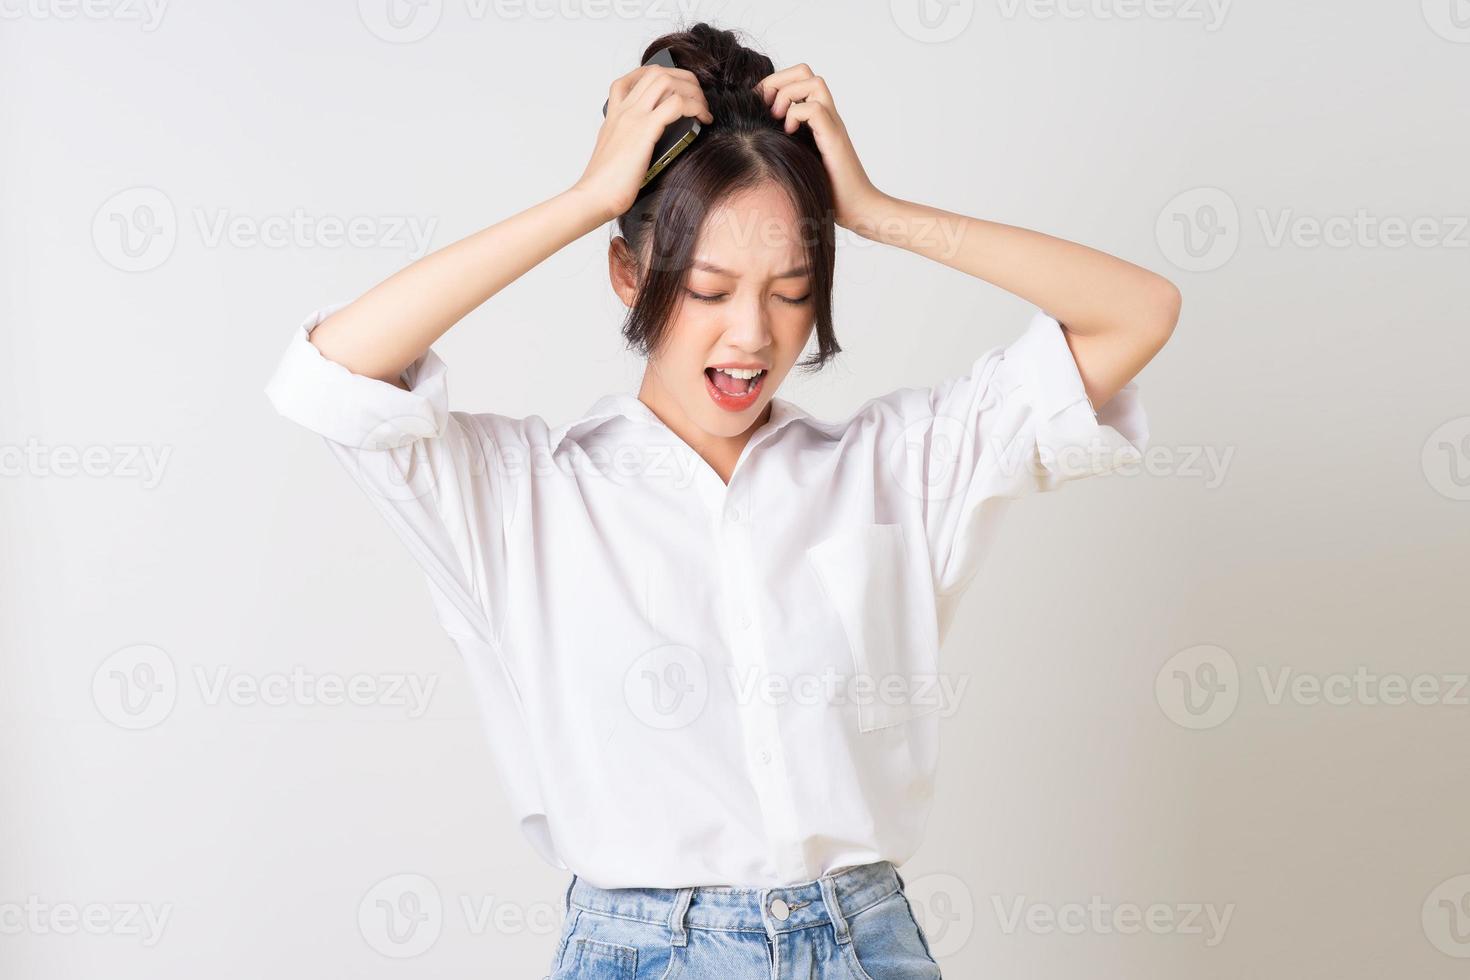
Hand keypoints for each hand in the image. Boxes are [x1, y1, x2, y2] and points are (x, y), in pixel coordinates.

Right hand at [572, 64, 713, 222]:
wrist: (594, 197)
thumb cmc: (605, 184)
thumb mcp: (615, 154)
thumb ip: (629, 141)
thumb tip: (650, 143)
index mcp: (614, 115)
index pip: (633, 78)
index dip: (659, 76)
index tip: (677, 88)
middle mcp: (623, 110)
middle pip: (655, 72)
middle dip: (683, 78)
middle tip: (698, 97)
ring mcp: (633, 117)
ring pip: (667, 81)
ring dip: (691, 90)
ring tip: (703, 108)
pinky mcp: (645, 130)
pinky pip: (676, 104)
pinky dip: (695, 107)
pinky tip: (703, 119)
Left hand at [754, 64, 882, 230]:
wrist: (856, 208)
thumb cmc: (825, 190)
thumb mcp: (795, 158)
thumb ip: (781, 141)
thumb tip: (749, 135)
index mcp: (816, 117)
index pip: (796, 78)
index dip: (773, 83)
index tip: (757, 104)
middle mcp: (826, 115)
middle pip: (804, 71)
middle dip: (778, 81)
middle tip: (766, 107)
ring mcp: (832, 124)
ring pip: (813, 81)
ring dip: (788, 95)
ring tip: (777, 119)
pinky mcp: (834, 137)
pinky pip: (815, 107)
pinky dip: (797, 114)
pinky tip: (790, 133)